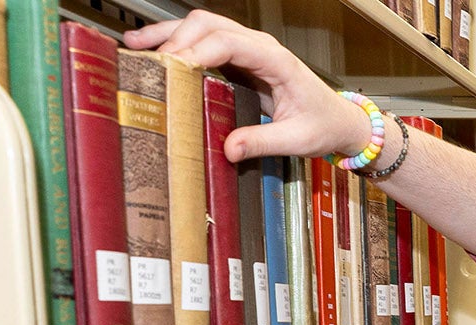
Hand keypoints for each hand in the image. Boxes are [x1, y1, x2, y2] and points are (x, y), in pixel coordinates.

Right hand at [123, 10, 371, 162]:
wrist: (338, 119)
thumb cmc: (323, 125)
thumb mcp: (298, 140)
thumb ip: (264, 142)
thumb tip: (229, 149)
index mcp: (276, 61)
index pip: (230, 42)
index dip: (198, 50)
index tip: (172, 68)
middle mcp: (260, 48)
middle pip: (209, 25)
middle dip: (176, 38)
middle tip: (149, 63)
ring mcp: (248, 50)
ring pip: (203, 27)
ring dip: (169, 33)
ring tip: (136, 46)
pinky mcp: (238, 60)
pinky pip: (204, 42)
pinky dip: (177, 44)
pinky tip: (153, 52)